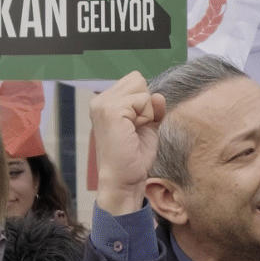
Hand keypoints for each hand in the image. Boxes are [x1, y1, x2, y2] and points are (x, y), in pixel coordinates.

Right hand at [90, 71, 165, 214]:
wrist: (123, 180)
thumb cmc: (133, 157)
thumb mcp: (146, 126)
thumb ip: (153, 108)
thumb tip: (159, 95)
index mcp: (104, 102)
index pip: (134, 81)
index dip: (144, 103)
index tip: (136, 125)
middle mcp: (100, 100)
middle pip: (138, 80)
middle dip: (145, 104)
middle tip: (135, 129)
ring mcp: (104, 104)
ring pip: (141, 88)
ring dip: (146, 110)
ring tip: (134, 131)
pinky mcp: (112, 110)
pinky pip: (144, 100)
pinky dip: (146, 116)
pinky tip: (134, 133)